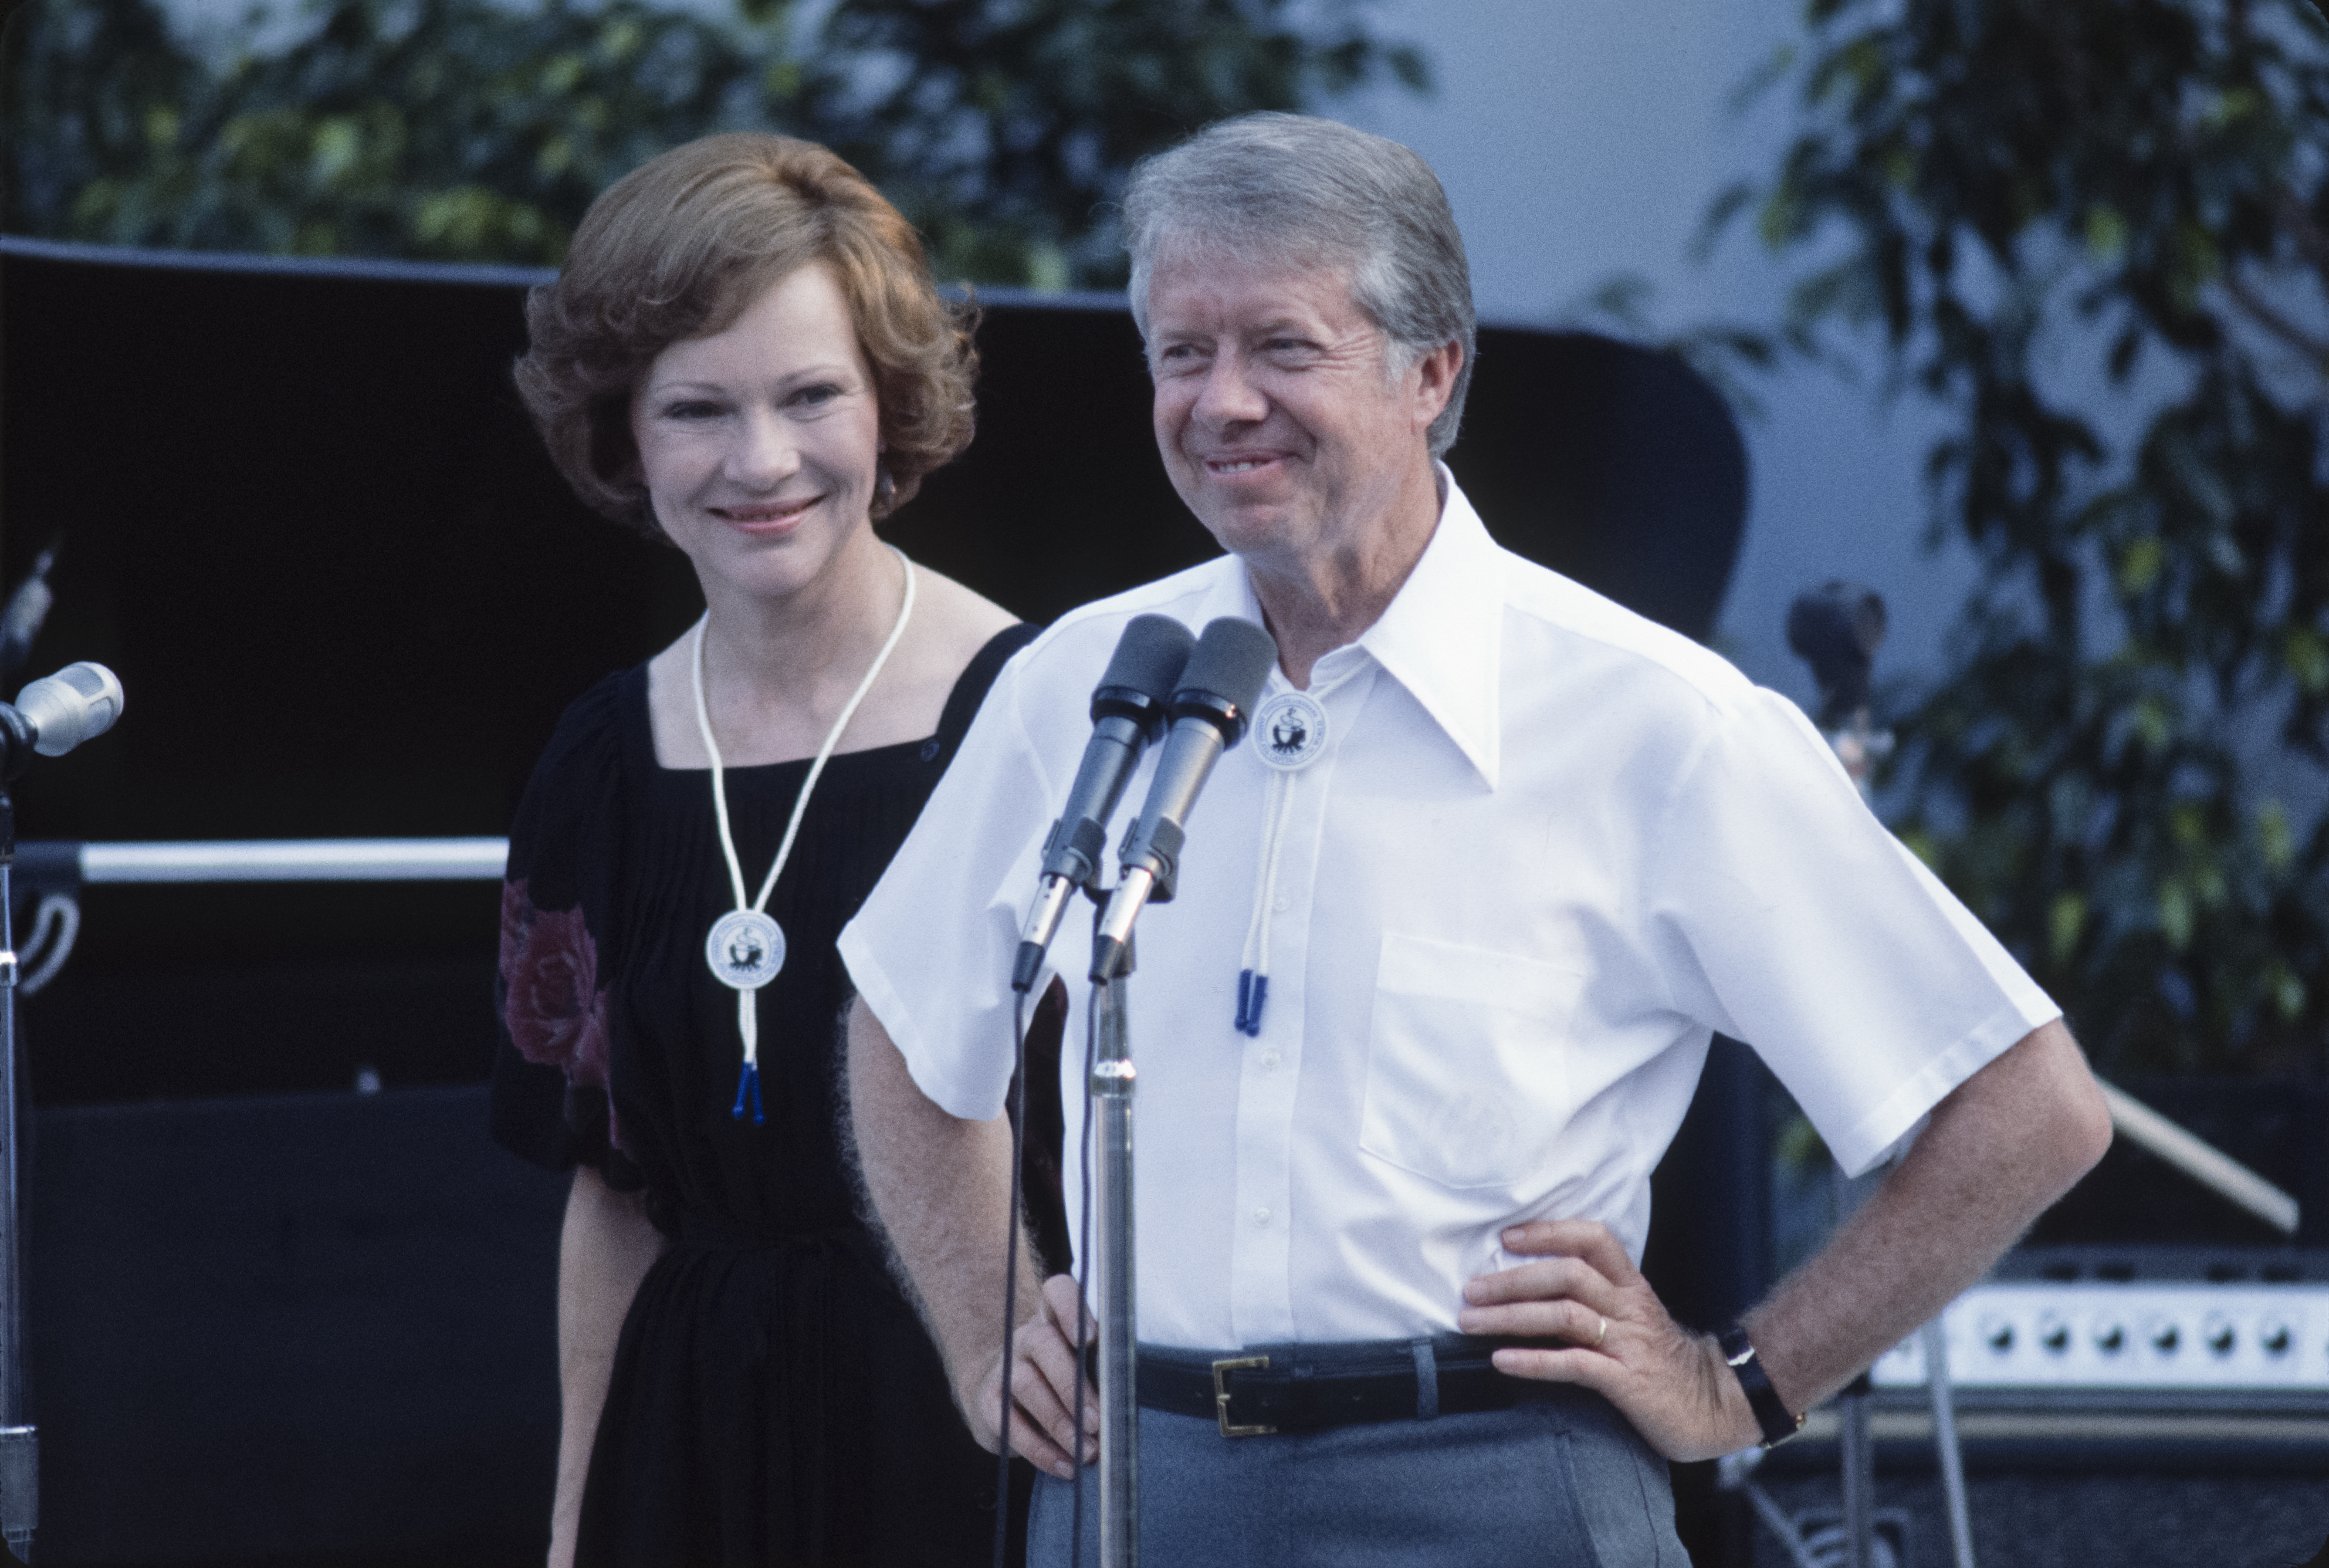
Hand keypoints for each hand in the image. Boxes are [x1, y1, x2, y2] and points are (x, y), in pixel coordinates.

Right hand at [959, 1272, 1099, 1479]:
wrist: (1003, 1400)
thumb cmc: (1062, 1383)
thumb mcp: (1082, 1369)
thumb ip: (1101, 1375)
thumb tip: (1125, 1407)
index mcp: (1055, 1319)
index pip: (1058, 1292)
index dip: (1071, 1309)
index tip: (1092, 1338)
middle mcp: (1027, 1337)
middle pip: (1044, 1343)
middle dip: (1073, 1385)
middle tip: (1098, 1422)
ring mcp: (1004, 1368)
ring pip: (1027, 1384)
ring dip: (1061, 1421)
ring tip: (1088, 1451)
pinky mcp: (989, 1404)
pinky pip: (1011, 1424)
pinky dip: (1041, 1450)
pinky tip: (1066, 1466)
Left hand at [1456, 1218, 1764, 1461]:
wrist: (1718, 1405)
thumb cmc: (1664, 1362)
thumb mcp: (1634, 1319)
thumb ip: (1596, 1300)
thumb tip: (1534, 1287)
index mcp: (1630, 1286)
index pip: (1593, 1239)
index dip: (1549, 1232)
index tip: (1506, 1237)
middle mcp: (1629, 1307)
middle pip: (1568, 1274)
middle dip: (1513, 1278)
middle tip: (1470, 1288)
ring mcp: (1629, 1344)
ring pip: (1565, 1315)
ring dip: (1511, 1316)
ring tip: (1470, 1321)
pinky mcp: (1627, 1382)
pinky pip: (1575, 1365)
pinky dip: (1535, 1360)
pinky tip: (1501, 1360)